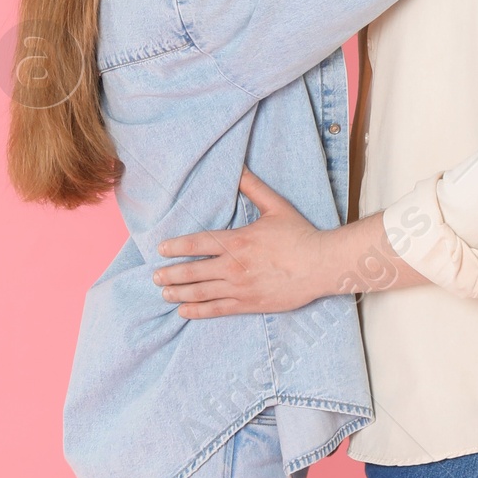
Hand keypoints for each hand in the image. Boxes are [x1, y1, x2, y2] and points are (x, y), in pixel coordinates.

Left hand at [154, 171, 335, 315]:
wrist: (321, 265)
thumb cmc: (300, 235)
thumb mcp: (276, 206)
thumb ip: (253, 187)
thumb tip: (238, 167)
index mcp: (237, 241)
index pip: (197, 243)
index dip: (176, 247)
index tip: (161, 250)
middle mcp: (234, 266)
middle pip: (193, 271)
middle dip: (170, 274)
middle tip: (156, 276)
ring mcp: (241, 287)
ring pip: (201, 292)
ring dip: (179, 293)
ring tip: (165, 293)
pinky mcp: (250, 303)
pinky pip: (218, 309)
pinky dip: (198, 311)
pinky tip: (184, 311)